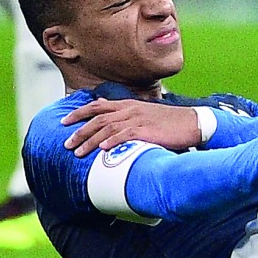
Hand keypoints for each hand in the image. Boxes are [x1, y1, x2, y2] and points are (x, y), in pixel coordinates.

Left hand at [62, 99, 199, 156]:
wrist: (193, 123)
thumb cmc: (172, 122)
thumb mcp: (147, 114)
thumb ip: (129, 115)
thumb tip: (113, 120)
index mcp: (128, 105)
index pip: (97, 106)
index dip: (78, 113)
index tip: (64, 122)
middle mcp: (130, 110)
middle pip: (97, 119)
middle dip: (79, 131)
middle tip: (67, 144)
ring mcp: (138, 120)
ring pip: (106, 129)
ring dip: (90, 141)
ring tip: (78, 152)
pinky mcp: (147, 131)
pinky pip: (124, 135)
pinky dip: (111, 142)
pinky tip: (101, 150)